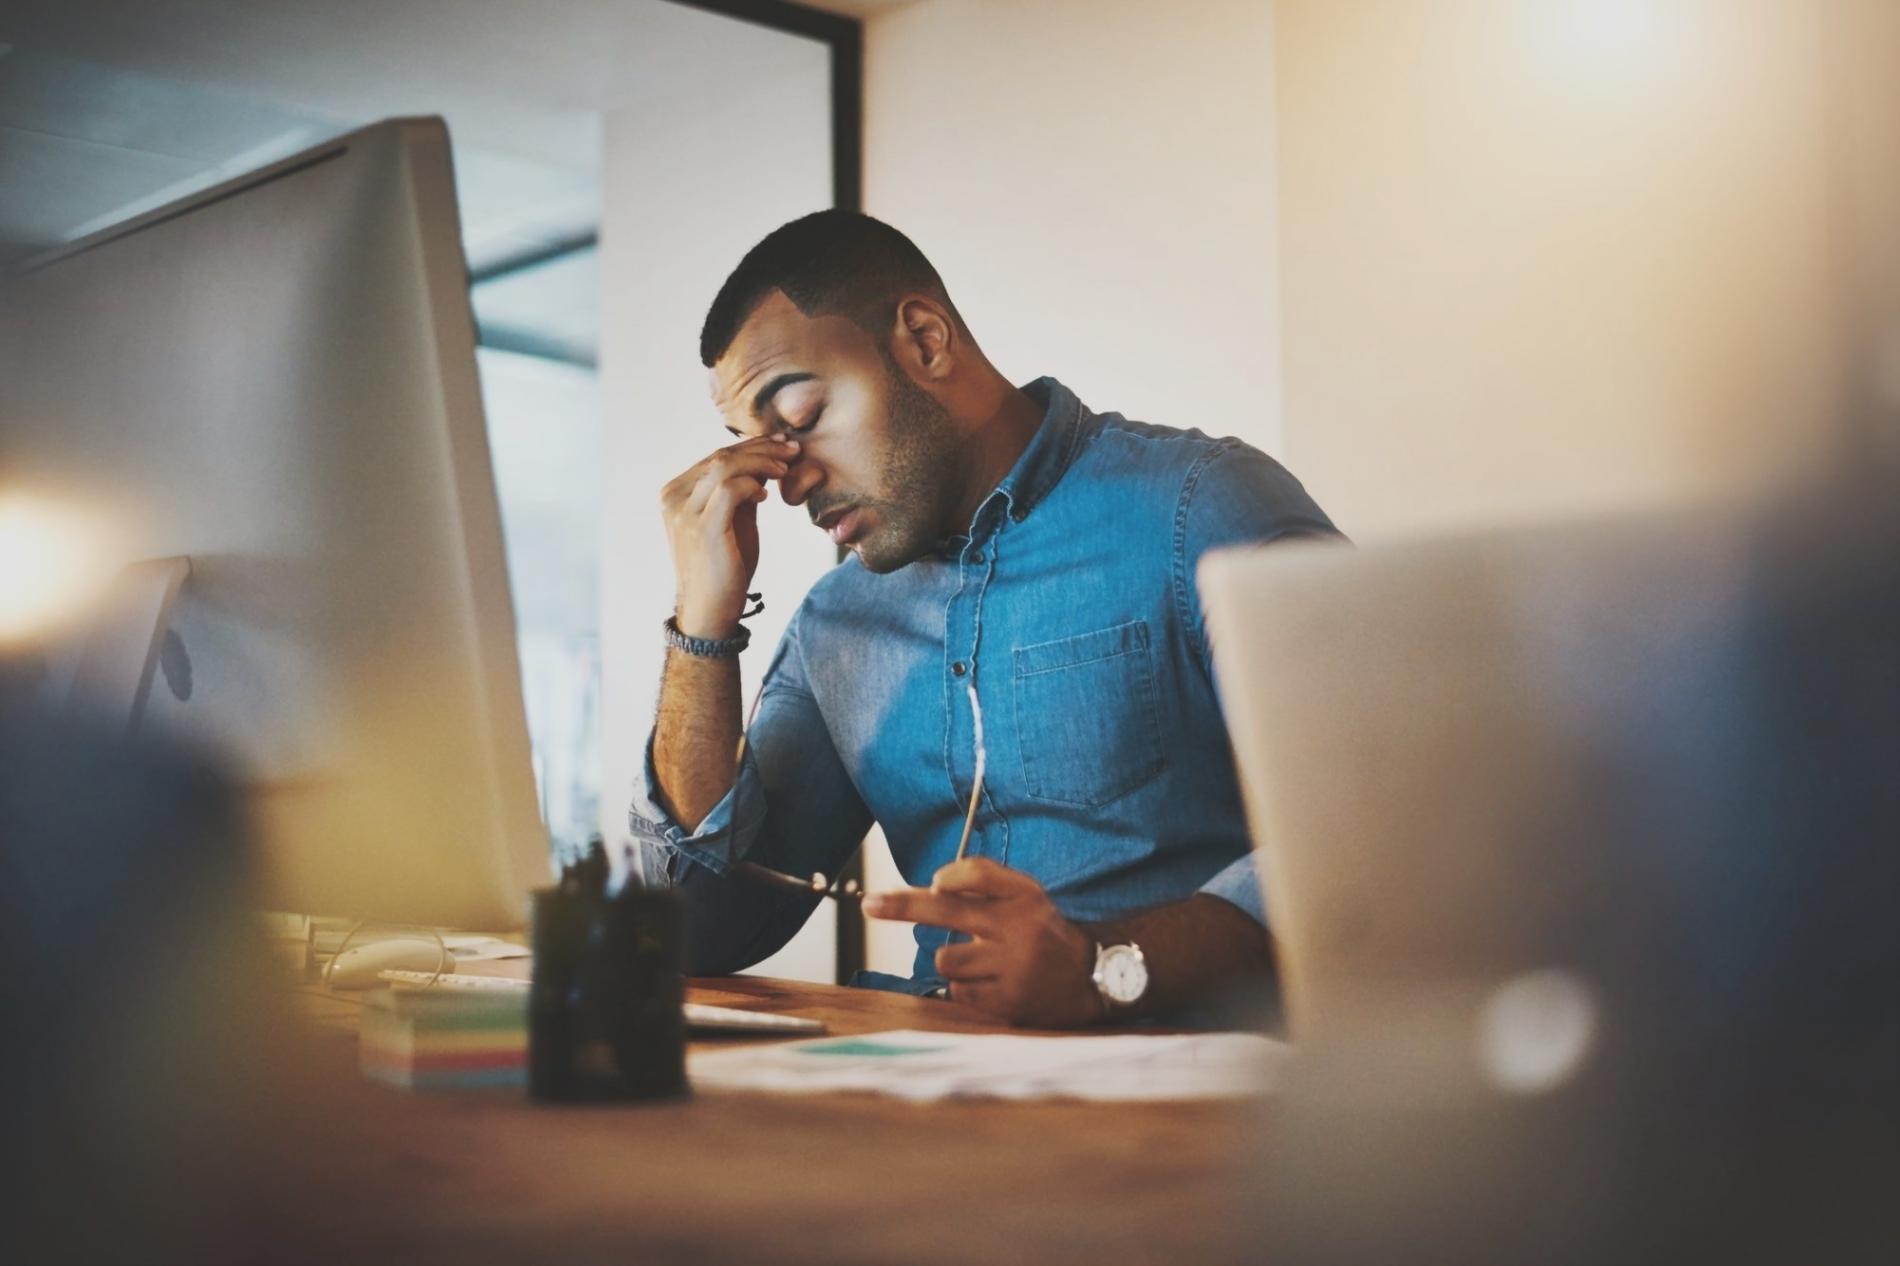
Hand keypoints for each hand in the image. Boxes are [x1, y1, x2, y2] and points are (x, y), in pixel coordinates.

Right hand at [660, 434, 800, 637]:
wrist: (710, 610)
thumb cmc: (724, 566)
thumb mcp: (734, 519)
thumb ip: (743, 490)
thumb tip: (766, 460)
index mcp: (676, 492)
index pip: (716, 456)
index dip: (752, 445)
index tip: (781, 443)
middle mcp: (674, 498)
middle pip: (721, 456)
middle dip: (762, 448)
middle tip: (792, 449)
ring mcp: (684, 513)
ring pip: (725, 466)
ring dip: (761, 462)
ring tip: (785, 469)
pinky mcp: (702, 528)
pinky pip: (729, 490)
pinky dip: (752, 485)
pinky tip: (766, 496)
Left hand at [862, 857, 1100, 1027]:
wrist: (1089, 978)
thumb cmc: (1041, 928)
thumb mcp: (1025, 892)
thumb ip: (983, 878)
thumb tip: (935, 883)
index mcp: (1022, 898)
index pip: (977, 876)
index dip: (948, 876)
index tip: (927, 882)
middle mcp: (1018, 930)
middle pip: (947, 912)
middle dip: (902, 906)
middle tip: (869, 903)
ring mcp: (1012, 970)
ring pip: (947, 960)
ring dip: (952, 960)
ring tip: (981, 960)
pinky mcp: (1007, 1004)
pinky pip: (959, 992)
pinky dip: (966, 987)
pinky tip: (990, 983)